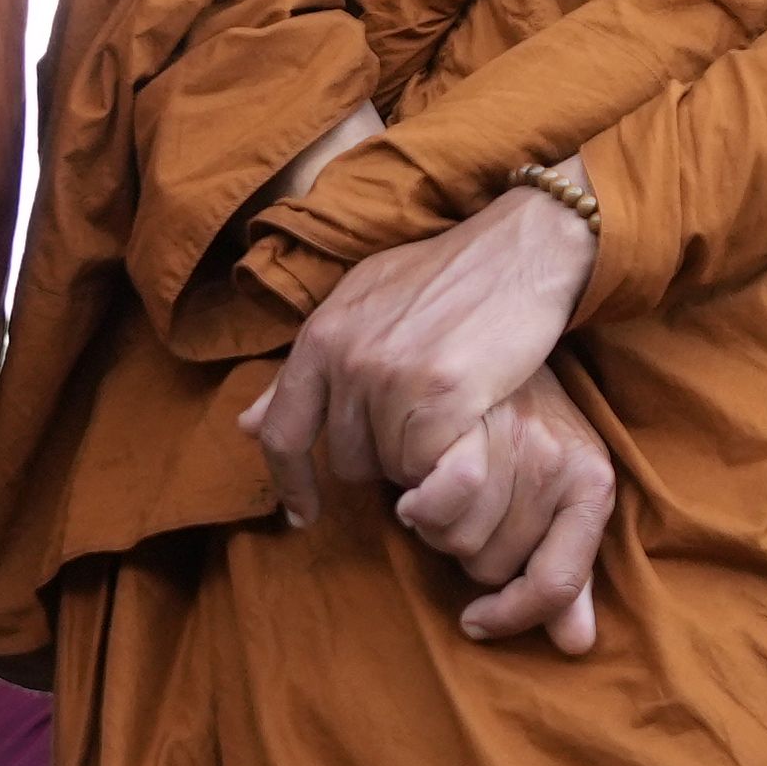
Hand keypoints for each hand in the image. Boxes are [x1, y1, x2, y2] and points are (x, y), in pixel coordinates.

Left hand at [253, 175, 594, 526]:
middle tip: (421, 423)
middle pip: (347, 461)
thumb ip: (307, 369)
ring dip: (420, 457)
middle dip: (383, 456)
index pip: (282, 432)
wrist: (520, 250)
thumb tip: (247, 425)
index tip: (302, 516)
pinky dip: (452, 458)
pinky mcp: (441, 394)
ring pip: (392, 468)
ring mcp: (392, 377)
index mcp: (321, 335)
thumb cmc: (445, 277)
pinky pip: (430, 466)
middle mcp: (347, 358)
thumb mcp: (361, 303)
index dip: (289, 483)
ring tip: (450, 413)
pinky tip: (471, 421)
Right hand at [385, 374, 618, 652]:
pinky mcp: (463, 418)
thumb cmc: (527, 421)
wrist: (501, 320)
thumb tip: (574, 645)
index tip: (475, 621)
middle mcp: (560, 460)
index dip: (513, 615)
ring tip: (433, 489)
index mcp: (592, 483)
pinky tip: (408, 489)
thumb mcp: (560, 493)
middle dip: (465, 551)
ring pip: (455, 540)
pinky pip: (433, 503)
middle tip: (457, 513)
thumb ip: (564, 567)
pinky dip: (416, 505)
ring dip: (434, 527)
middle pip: (492, 566)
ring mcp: (513, 438)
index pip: (558, 584)